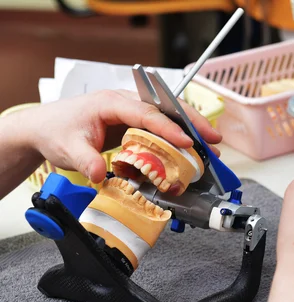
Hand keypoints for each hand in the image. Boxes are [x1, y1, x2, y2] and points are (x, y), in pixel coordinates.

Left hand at [19, 89, 221, 182]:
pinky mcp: (135, 122)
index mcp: (111, 103)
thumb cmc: (57, 131)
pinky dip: (180, 136)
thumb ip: (85, 160)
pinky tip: (193, 149)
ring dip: (192, 129)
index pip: (146, 113)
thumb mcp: (68, 149)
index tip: (186, 143)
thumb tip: (100, 173)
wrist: (45, 128)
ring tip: (212, 146)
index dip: (169, 128)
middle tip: (214, 139)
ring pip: (170, 115)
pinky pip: (162, 126)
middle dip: (193, 122)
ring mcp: (132, 111)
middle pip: (167, 108)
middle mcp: (126, 102)